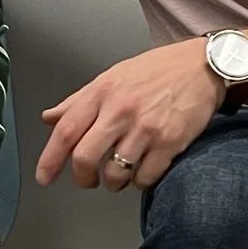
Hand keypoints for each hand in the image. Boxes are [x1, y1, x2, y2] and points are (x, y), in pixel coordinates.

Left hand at [36, 40, 221, 191]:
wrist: (203, 66)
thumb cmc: (158, 71)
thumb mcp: (113, 76)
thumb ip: (79, 101)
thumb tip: (49, 118)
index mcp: (102, 93)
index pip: (66, 131)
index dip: (50, 159)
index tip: (44, 176)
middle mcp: (120, 110)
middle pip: (85, 158)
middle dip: (82, 178)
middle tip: (87, 180)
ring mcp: (146, 128)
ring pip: (115, 173)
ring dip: (113, 182)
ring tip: (119, 174)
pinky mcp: (170, 142)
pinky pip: (145, 177)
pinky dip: (140, 182)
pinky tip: (143, 170)